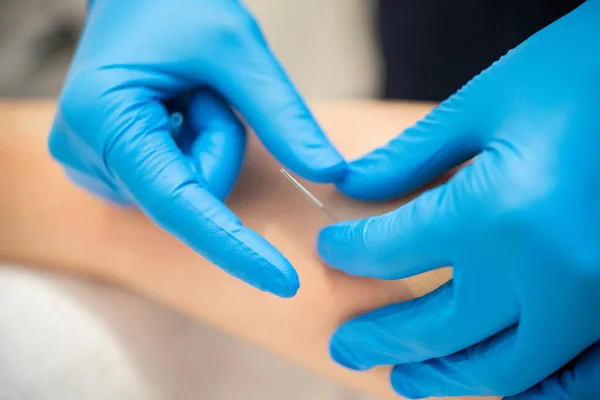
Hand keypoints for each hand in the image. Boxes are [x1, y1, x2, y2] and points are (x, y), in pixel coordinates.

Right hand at [49, 0, 345, 297]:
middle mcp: (86, 155)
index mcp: (105, 120)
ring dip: (207, 144)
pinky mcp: (110, 170)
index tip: (285, 283)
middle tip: (203, 91)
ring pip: (189, 191)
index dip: (236, 248)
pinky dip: (193, 151)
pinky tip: (174, 112)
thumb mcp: (236, 48)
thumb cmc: (175, 6)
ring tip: (185, 95)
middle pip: (193, 195)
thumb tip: (330, 172)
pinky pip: (175, 185)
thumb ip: (282, 116)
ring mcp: (94, 167)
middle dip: (220, 145)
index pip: (180, 206)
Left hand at [318, 0, 599, 396]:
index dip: (350, 251)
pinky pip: (574, 381)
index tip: (332, 249)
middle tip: (343, 347)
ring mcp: (593, 302)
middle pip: (436, 329)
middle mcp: (543, 273)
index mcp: (497, 212)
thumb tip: (352, 186)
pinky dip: (525, 390)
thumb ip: (412, 156)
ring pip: (500, 370)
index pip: (392, 251)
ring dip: (442, 379)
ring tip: (400, 380)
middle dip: (379, 339)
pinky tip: (492, 381)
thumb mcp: (488, 102)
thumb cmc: (580, 73)